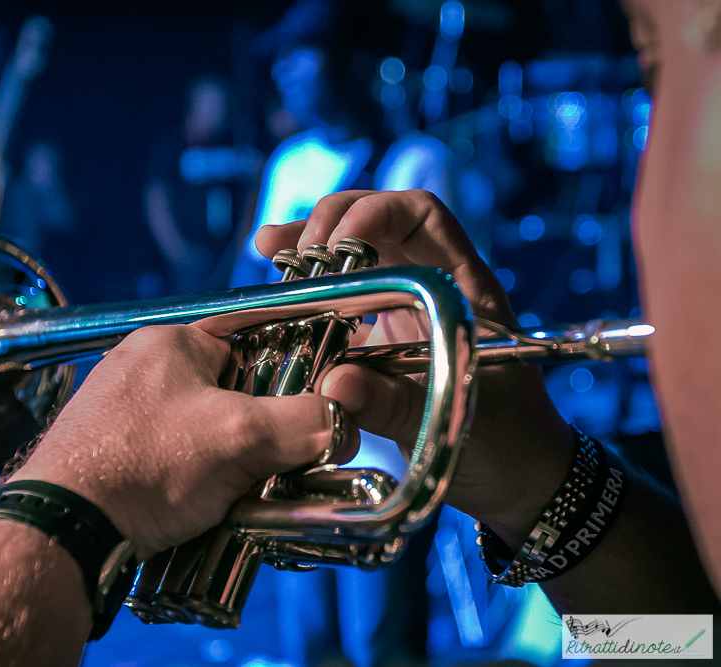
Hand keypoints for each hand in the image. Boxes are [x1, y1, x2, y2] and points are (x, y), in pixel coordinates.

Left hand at [9, 324, 358, 560]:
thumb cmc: (141, 467)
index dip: (287, 377)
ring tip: (230, 492)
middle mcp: (141, 367)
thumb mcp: (240, 438)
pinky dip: (192, 479)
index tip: (305, 413)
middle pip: (230, 392)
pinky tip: (195, 504)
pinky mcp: (110, 449)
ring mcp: (121, 410)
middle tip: (267, 466)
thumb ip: (303, 423)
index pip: (251, 342)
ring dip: (226, 461)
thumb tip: (339, 424)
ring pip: (203, 429)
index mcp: (170, 342)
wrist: (66, 528)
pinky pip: (172, 455)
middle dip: (255, 432)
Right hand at [256, 190, 574, 545]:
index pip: (424, 216)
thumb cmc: (508, 447)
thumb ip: (395, 404)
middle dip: (331, 223)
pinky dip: (313, 288)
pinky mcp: (387, 339)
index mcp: (465, 290)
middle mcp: (434, 287)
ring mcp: (409, 311)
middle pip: (381, 223)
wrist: (522, 479)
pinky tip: (280, 290)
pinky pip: (347, 298)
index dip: (377, 213)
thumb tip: (333, 384)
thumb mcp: (452, 423)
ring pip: (359, 255)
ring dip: (313, 247)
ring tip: (268, 247)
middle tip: (289, 250)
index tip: (336, 243)